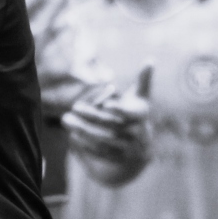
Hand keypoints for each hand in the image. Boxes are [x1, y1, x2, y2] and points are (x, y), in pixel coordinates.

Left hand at [64, 65, 150, 184]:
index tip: (105, 103)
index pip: (130, 113)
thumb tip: (151, 60)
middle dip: (91, 115)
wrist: (143, 147)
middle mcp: (136, 133)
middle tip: (74, 106)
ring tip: (66, 120)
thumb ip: (144, 80)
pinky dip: (85, 144)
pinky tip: (72, 135)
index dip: (118, 109)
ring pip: (103, 139)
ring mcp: (126, 147)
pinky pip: (99, 152)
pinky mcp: (116, 158)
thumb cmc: (137, 114)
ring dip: (83, 130)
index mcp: (141, 116)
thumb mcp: (142, 98)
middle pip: (110, 124)